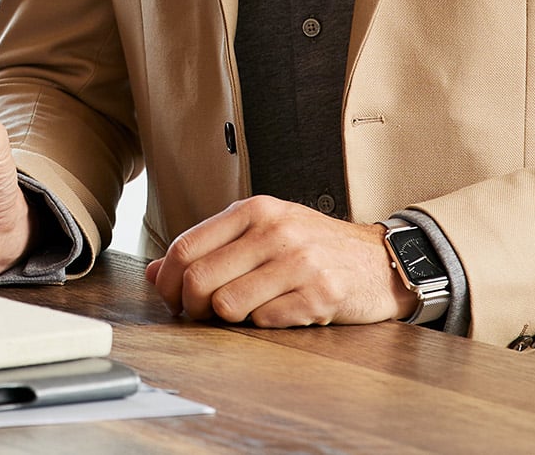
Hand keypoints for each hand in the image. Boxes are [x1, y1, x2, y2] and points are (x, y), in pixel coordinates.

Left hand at [145, 196, 414, 326]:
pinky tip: (280, 312)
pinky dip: (264, 324)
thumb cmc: (312, 246)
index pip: (185, 246)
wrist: (380, 261)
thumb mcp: (261, 232)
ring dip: (227, 318)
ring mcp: (299, 262)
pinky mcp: (321, 295)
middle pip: (199, 278)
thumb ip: (210, 247)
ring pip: (228, 304)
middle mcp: (274, 231)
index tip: (168, 297)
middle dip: (190, 305)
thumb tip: (154, 273)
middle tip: (199, 314)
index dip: (167, 279)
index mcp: (253, 210)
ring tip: (243, 312)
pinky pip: (266, 321)